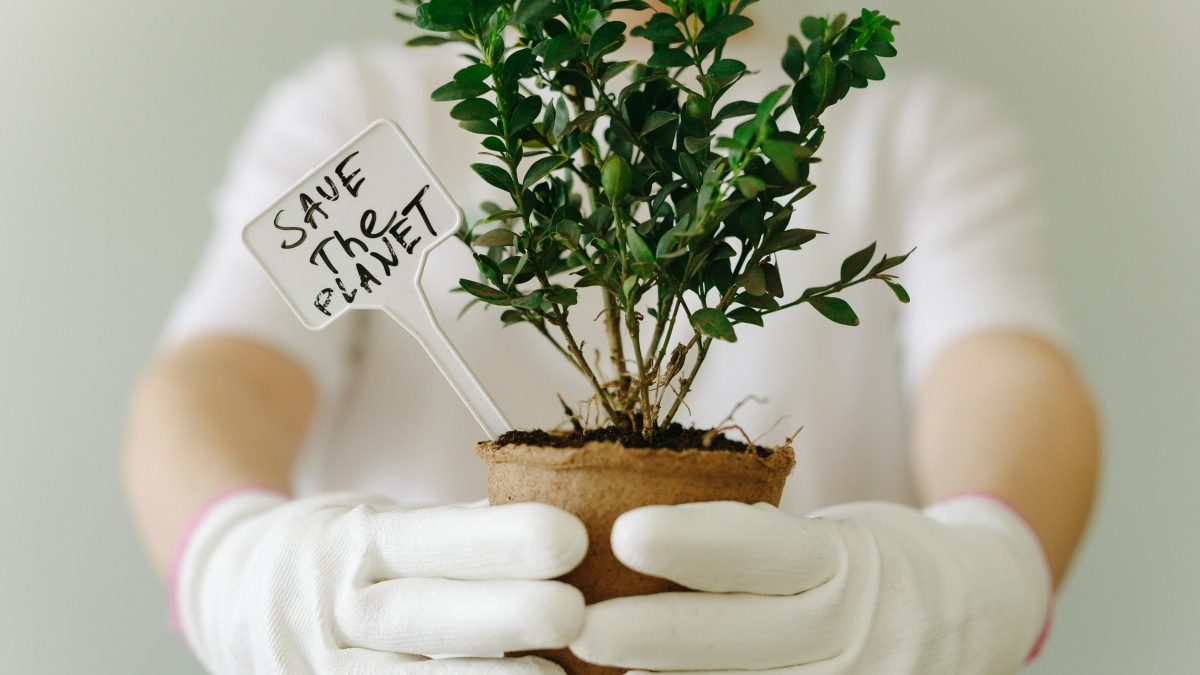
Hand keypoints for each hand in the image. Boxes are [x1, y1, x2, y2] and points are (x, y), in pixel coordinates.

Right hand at [173, 488, 586, 673]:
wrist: (230, 593)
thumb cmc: (335, 549)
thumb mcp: (379, 520)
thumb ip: (453, 531)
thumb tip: (551, 514)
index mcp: (355, 540)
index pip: (431, 538)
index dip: (498, 539)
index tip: (569, 534)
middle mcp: (335, 606)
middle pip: (419, 615)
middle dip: (499, 614)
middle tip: (573, 611)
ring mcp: (323, 667)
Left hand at [569, 496, 1049, 673]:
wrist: (982, 610)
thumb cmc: (880, 559)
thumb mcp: (832, 535)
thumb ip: (753, 551)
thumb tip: (629, 553)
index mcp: (847, 563)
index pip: (763, 551)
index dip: (694, 543)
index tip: (625, 533)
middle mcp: (858, 636)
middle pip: (745, 639)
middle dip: (657, 636)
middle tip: (581, 626)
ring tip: (595, 673)